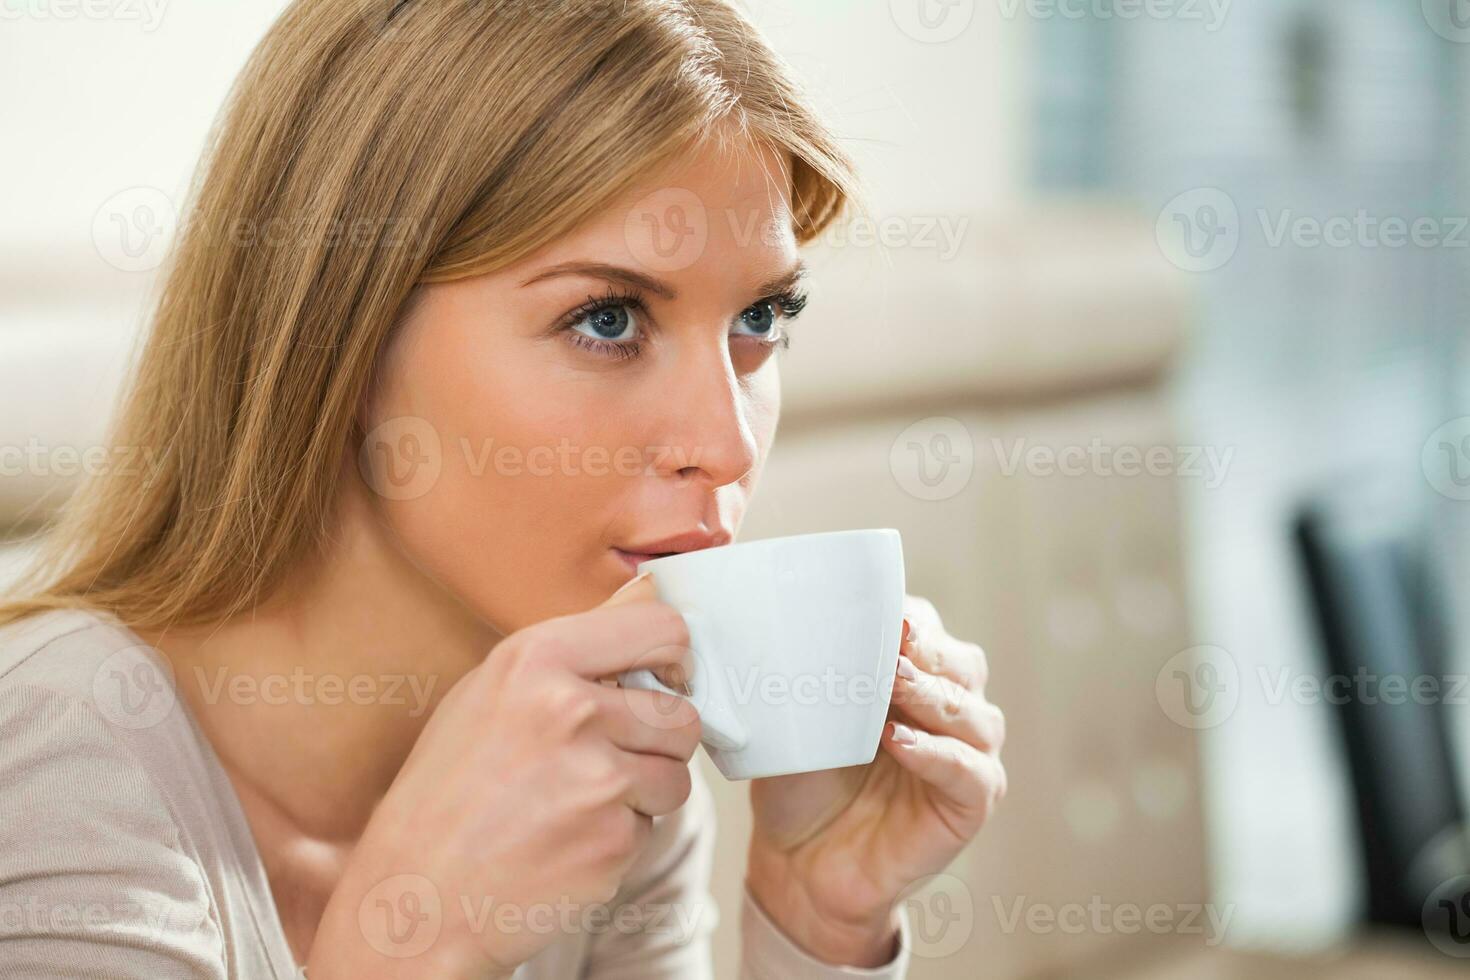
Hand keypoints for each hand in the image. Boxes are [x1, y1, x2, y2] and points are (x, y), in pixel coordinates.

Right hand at [307, 573, 701, 978]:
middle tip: (607, 760)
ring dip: (644, 792)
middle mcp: (571, 709)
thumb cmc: (447, 791)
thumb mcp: (488, 693)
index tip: (664, 682)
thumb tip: (649, 599)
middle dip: (658, 741)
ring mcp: (596, 778)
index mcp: (536, 658)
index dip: (673, 660)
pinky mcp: (611, 840)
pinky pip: (651, 828)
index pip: (661, 629)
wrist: (415, 896)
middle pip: (682, 713)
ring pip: (676, 773)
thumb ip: (569, 654)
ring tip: (579, 804)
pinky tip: (566, 843)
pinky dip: (619, 838)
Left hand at [745, 594, 1006, 965]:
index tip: (880, 613)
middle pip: (962, 664)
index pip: (927, 630)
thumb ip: (811, 674)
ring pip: (975, 714)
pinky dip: (938, 753)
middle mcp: (949, 711)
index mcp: (913, 679)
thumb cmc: (801, 782)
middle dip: (928, 651)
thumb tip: (786, 622)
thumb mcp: (799, 718)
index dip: (908, 618)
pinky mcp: (972, 804)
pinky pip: (971, 772)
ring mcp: (966, 757)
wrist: (797, 863)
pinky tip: (899, 742)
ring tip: (892, 688)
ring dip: (934, 696)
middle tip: (891, 645)